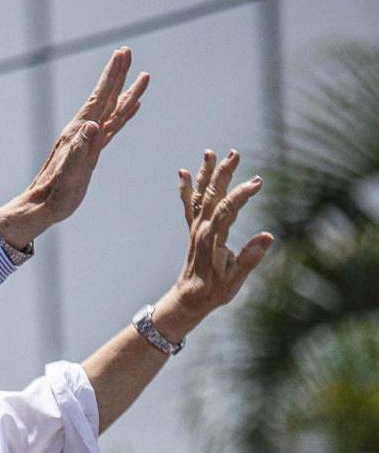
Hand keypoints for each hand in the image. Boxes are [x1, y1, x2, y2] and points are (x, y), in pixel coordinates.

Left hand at [0, 47, 147, 248]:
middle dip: (117, 74)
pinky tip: (133, 108)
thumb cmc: (56, 193)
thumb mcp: (70, 173)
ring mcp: (88, 140)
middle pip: (106, 97)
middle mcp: (83, 131)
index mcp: (79, 132)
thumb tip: (93, 125)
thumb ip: (81, 149)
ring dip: (126, 92)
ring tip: (143, 76)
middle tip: (127, 51)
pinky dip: (124, 114)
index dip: (111, 76)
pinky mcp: (92, 150)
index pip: (99, 98)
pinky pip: (113, 126)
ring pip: (112, 110)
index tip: (122, 54)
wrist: (42, 206)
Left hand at [153, 149, 273, 340]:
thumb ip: (250, 258)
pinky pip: (189, 206)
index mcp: (213, 240)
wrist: (189, 299)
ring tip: (210, 153)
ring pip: (201, 197)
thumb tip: (268, 236)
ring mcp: (196, 229)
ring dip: (206, 174)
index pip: (227, 211)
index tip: (257, 182)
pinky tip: (184, 173)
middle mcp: (202, 230)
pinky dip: (186, 189)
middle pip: (212, 196)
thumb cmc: (214, 291)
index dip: (241, 195)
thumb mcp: (235, 279)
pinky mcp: (194, 231)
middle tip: (234, 153)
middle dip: (223, 174)